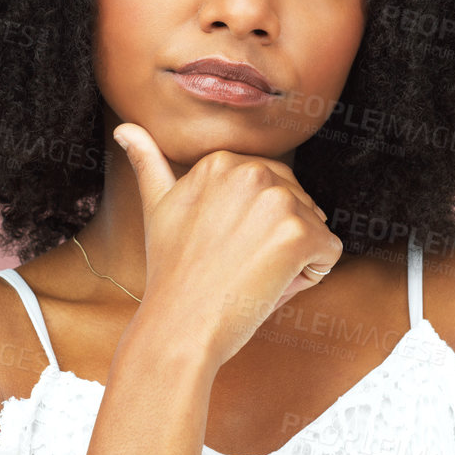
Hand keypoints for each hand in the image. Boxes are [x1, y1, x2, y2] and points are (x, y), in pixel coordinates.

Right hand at [112, 123, 343, 370]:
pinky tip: (270, 285)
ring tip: (250, 274)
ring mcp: (277, 200)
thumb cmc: (171, 274)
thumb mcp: (157, 207)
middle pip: (297, 204)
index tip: (221, 246)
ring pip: (315, 228)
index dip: (253, 226)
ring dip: (294, 257)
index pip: (270, 188)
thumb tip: (124, 128)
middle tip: (235, 264)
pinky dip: (310, 275)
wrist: (179, 326)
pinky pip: (329, 253)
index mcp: (222, 161)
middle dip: (278, 238)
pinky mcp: (299, 233)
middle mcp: (252, 170)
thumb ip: (148, 162)